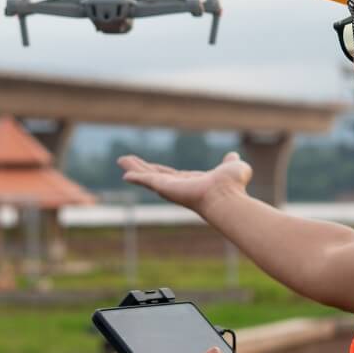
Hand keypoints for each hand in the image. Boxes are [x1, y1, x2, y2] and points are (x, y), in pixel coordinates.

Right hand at [119, 151, 250, 211]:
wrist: (227, 196)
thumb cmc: (233, 187)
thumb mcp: (231, 168)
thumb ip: (229, 162)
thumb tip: (233, 156)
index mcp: (191, 182)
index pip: (171, 175)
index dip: (159, 170)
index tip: (150, 166)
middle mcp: (178, 186)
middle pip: (155, 175)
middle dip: (141, 168)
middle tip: (126, 161)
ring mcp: (170, 187)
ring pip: (148, 176)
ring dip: (134, 168)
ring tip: (120, 160)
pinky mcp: (164, 186)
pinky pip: (146, 180)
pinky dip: (135, 176)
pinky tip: (124, 174)